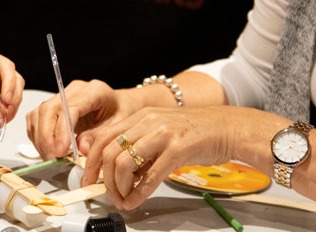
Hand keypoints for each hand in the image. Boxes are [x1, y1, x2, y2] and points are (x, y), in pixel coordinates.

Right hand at [26, 79, 141, 159]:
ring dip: (41, 139)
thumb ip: (99, 137)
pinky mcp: (53, 105)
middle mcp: (74, 89)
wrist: (121, 106)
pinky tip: (47, 149)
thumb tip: (81, 148)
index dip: (62, 131)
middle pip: (49, 109)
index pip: (70, 108)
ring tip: (50, 158)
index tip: (61, 151)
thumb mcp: (118, 128)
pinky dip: (37, 136)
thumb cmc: (121, 115)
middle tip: (53, 159)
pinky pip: (36, 118)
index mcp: (94, 91)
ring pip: (39, 113)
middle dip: (47, 137)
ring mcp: (62, 95)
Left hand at [80, 106, 246, 209]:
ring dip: (120, 188)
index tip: (89, 180)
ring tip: (124, 199)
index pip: (103, 138)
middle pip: (111, 152)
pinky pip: (150, 176)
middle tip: (110, 195)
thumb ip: (139, 147)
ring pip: (125, 164)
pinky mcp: (177, 149)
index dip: (91, 162)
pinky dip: (139, 193)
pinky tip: (136, 201)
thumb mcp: (160, 132)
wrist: (226, 128)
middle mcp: (147, 121)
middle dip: (105, 179)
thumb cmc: (194, 132)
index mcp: (139, 116)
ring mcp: (162, 134)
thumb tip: (120, 173)